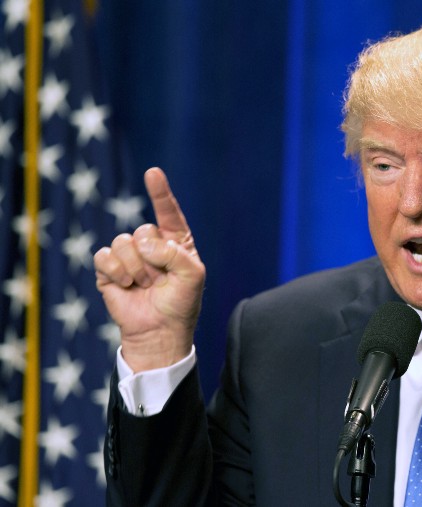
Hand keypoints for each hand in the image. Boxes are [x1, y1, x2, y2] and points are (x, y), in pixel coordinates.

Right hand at [94, 168, 205, 371]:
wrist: (159, 330)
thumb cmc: (181, 302)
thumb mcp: (192, 275)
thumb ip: (174, 253)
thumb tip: (143, 244)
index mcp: (175, 241)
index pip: (168, 212)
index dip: (160, 193)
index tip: (153, 173)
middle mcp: (151, 244)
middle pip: (143, 230)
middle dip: (152, 258)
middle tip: (158, 280)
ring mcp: (129, 256)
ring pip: (123, 243)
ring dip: (136, 268)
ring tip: (144, 285)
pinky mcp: (108, 269)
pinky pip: (104, 255)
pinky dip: (116, 271)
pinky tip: (126, 285)